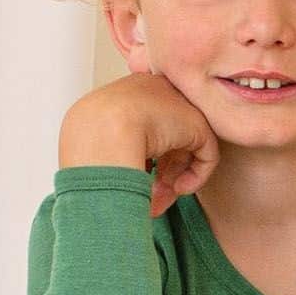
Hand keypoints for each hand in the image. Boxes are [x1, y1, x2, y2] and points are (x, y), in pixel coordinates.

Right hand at [59, 75, 220, 218]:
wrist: (101, 132)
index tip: (134, 179)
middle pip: (165, 138)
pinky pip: (206, 153)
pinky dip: (196, 177)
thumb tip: (130, 167)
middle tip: (150, 198)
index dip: (143, 159)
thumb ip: (115, 147)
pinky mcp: (197, 122)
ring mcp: (177, 104)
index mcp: (126, 92)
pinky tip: (178, 190)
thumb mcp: (96, 140)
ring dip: (173, 180)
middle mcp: (153, 92)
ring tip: (158, 201)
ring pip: (184, 149)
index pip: (143, 126)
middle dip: (160, 173)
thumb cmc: (89, 142)